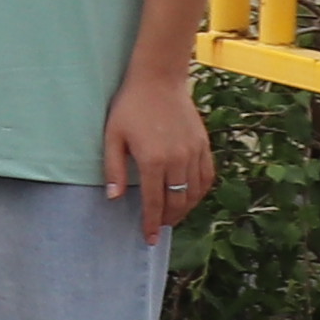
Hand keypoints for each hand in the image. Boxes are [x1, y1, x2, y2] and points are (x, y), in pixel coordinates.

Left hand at [103, 70, 211, 242]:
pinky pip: (207, 176)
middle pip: (178, 201)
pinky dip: (200, 191)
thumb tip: (114, 198)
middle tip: (158, 228)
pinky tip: (190, 196)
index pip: (154, 202)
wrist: (159, 80)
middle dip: (168, 219)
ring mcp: (195, 152)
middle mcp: (178, 160)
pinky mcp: (204, 145)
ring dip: (185, 208)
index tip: (148, 238)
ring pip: (195, 192)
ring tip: (172, 215)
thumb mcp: (112, 137)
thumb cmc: (130, 107)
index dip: (151, 223)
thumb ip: (114, 169)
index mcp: (154, 160)